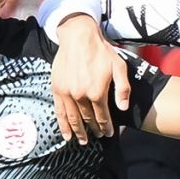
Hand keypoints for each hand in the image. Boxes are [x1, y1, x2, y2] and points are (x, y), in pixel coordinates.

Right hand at [50, 15, 125, 144]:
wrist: (78, 37)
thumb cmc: (101, 51)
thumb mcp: (118, 67)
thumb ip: (122, 89)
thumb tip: (122, 108)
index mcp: (97, 92)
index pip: (103, 116)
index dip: (106, 127)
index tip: (108, 133)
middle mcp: (81, 96)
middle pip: (88, 119)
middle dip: (94, 130)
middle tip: (97, 136)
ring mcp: (67, 94)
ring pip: (73, 119)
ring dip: (78, 132)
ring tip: (83, 141)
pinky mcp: (57, 90)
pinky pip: (60, 112)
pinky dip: (63, 125)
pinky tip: (66, 135)